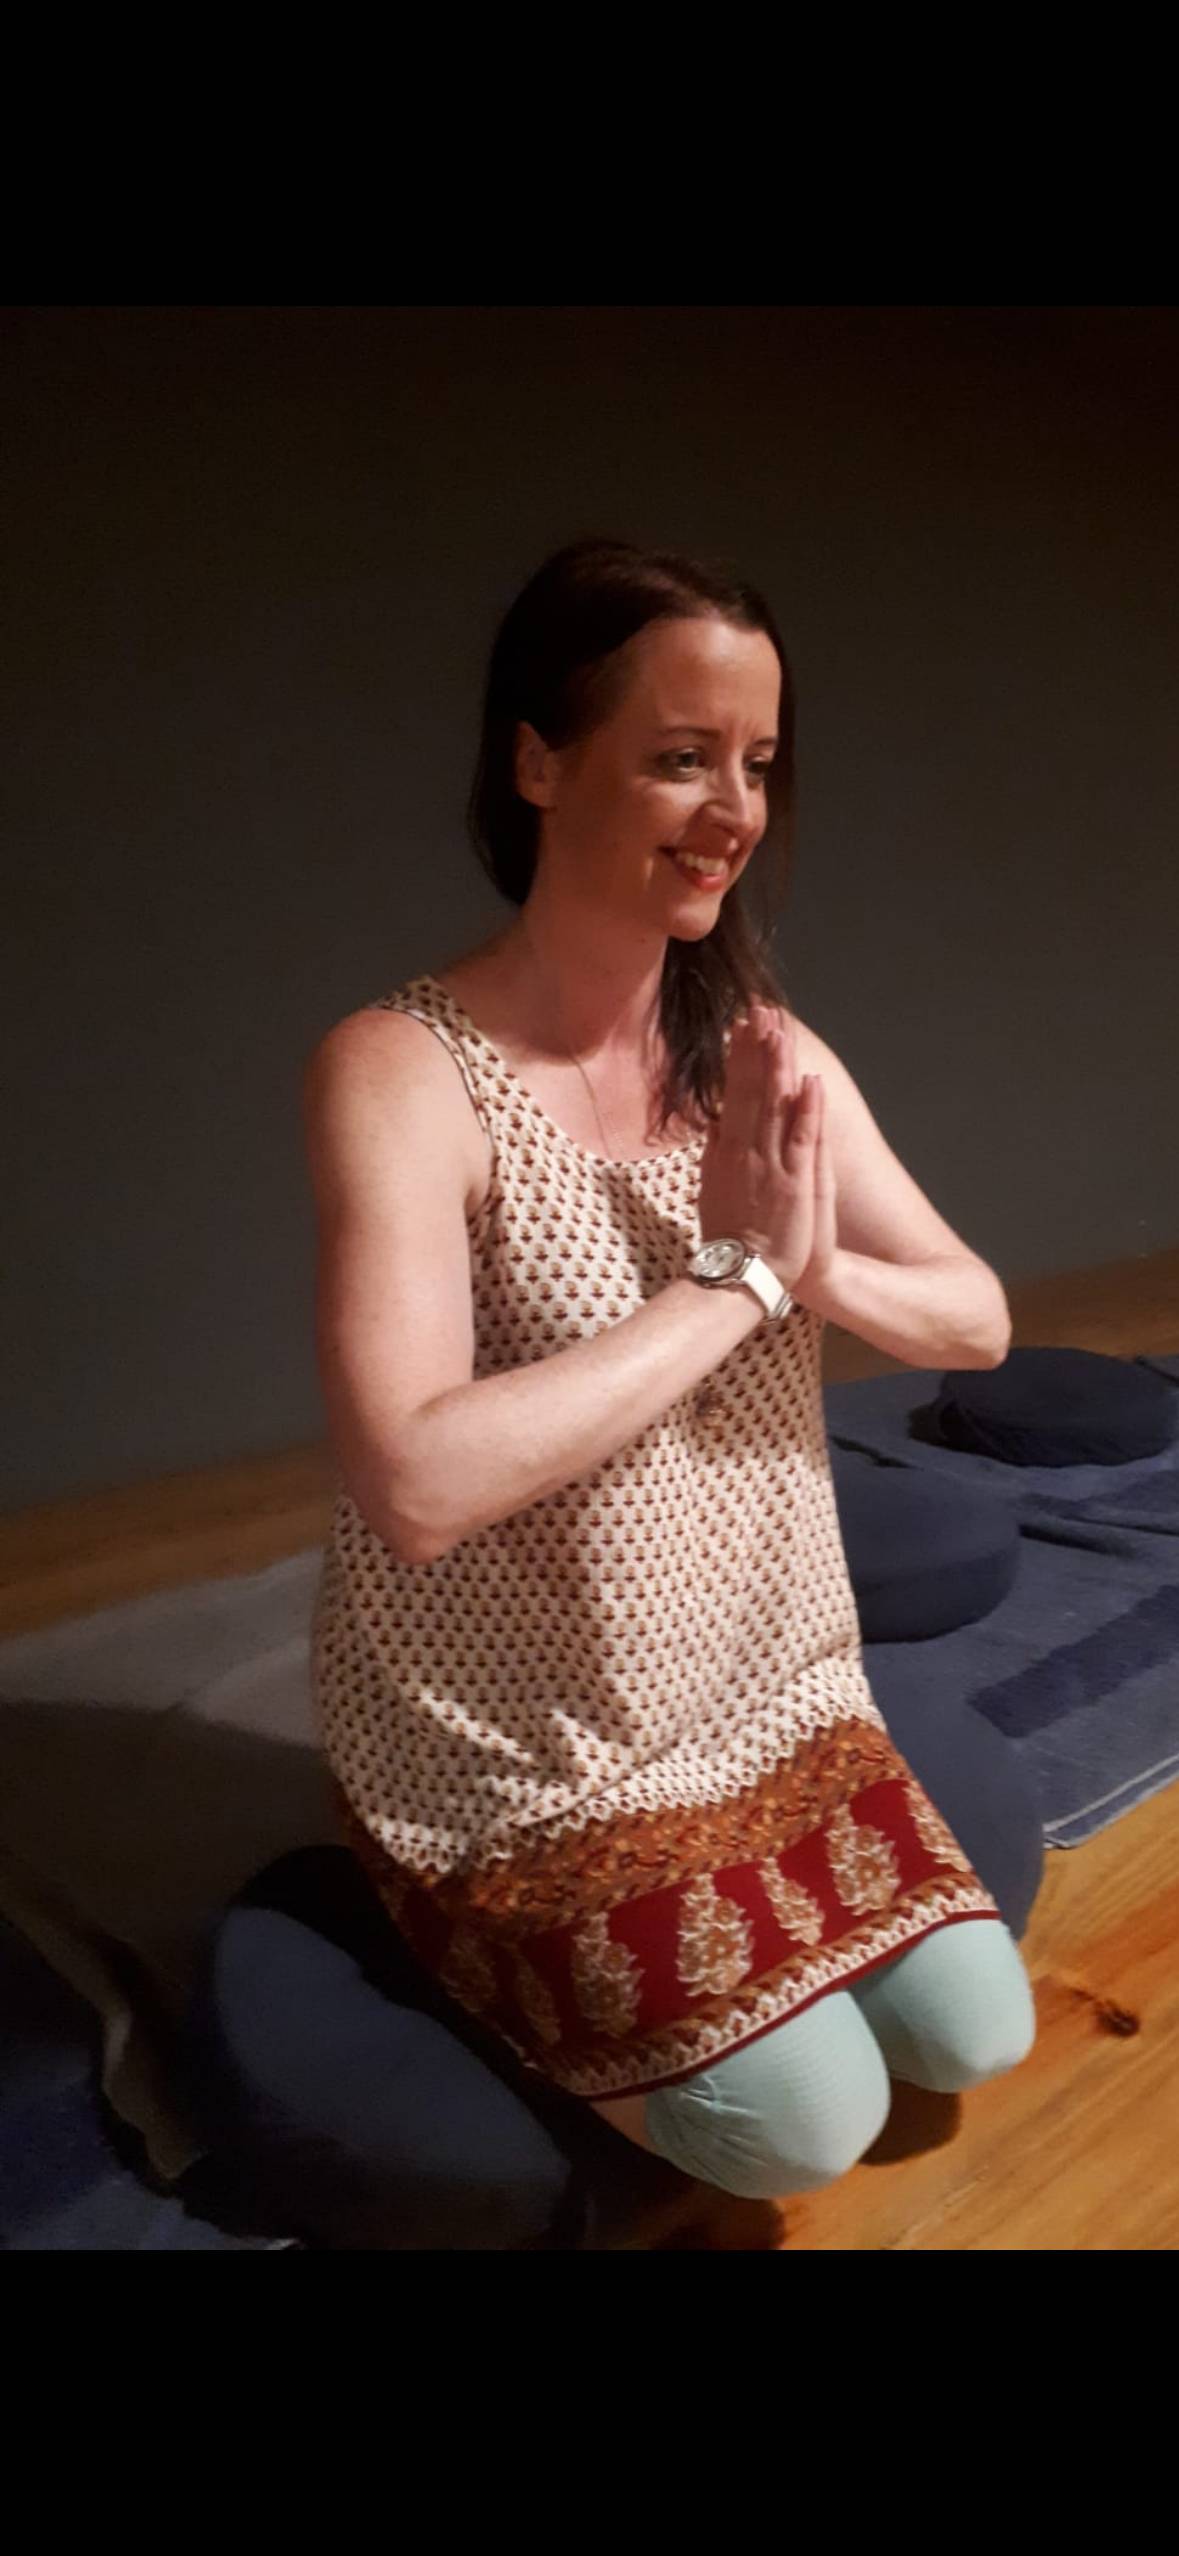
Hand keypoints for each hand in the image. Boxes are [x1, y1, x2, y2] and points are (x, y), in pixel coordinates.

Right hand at [698, 998, 837, 1296]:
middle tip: (759, 1009)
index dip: (739, 1056)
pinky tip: (808, 1082)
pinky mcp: (794, 1182)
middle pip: (752, 1089)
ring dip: (778, 1066)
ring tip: (780, 1030)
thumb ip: (714, 1150)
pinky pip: (801, 1139)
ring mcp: (769, 1163)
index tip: (741, 1024)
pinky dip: (806, 1111)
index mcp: (727, 1148)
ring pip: (774, 1105)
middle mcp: (746, 1149)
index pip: (734, 1091)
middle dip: (756, 1047)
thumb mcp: (712, 1186)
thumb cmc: (729, 1237)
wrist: (740, 1275)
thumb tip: (714, 1119)